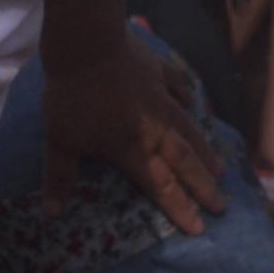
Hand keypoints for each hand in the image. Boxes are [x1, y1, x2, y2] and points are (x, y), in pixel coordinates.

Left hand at [42, 35, 223, 235]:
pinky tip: (194, 100)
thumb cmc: (73, 97)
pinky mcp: (158, 71)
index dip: (180, 208)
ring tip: (220, 167)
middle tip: (221, 204)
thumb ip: (60, 177)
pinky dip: (188, 95)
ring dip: (204, 150)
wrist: (88, 45)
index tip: (200, 227)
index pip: (161, 186)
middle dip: (202, 186)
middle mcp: (154, 127)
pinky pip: (178, 86)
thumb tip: (52, 214)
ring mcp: (161, 97)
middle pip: (183, 162)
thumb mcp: (60, 141)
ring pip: (188, 128)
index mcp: (132, 148)